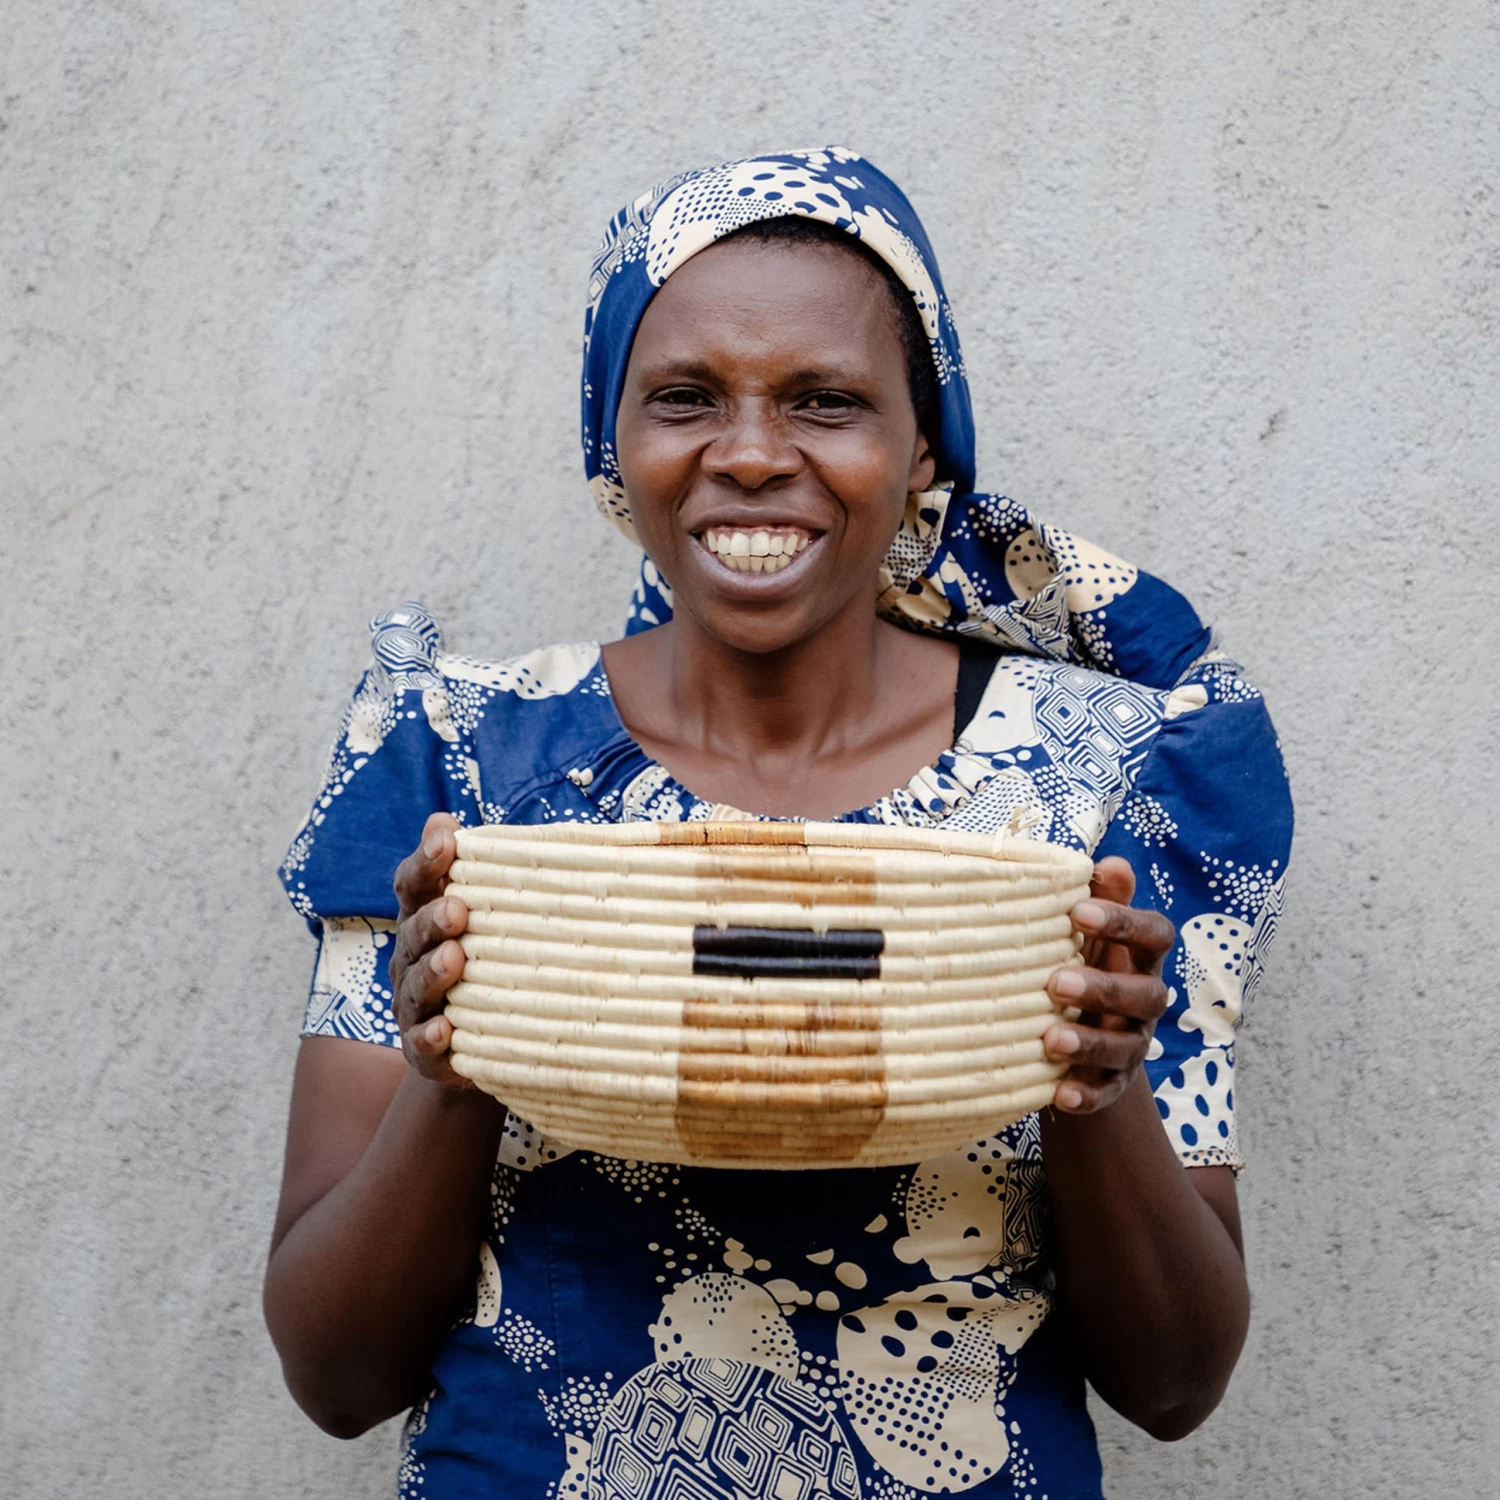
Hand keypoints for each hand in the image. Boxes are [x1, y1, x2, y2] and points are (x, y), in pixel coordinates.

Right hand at [390, 812, 471, 1087]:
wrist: (493, 1039)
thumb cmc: (495, 959)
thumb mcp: (495, 912)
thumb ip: (482, 870)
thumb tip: (450, 818)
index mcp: (425, 918)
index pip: (414, 885)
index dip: (426, 862)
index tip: (446, 840)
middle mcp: (412, 959)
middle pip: (412, 934)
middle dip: (431, 920)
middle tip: (457, 908)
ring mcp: (415, 1006)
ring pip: (414, 987)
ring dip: (431, 972)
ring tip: (453, 959)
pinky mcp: (425, 1052)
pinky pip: (421, 1045)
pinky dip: (429, 1038)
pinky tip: (444, 1029)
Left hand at [1042, 856, 1174, 1113]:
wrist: (1076, 1034)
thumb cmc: (1079, 962)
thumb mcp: (1085, 932)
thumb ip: (1100, 897)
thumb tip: (1111, 862)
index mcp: (1140, 957)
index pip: (1154, 935)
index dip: (1124, 922)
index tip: (1079, 911)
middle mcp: (1145, 1000)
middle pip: (1144, 995)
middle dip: (1103, 988)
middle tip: (1056, 982)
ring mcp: (1132, 1044)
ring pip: (1125, 1047)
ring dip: (1090, 1044)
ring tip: (1050, 1040)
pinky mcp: (1113, 1084)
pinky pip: (1106, 1093)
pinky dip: (1085, 1095)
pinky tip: (1059, 1094)